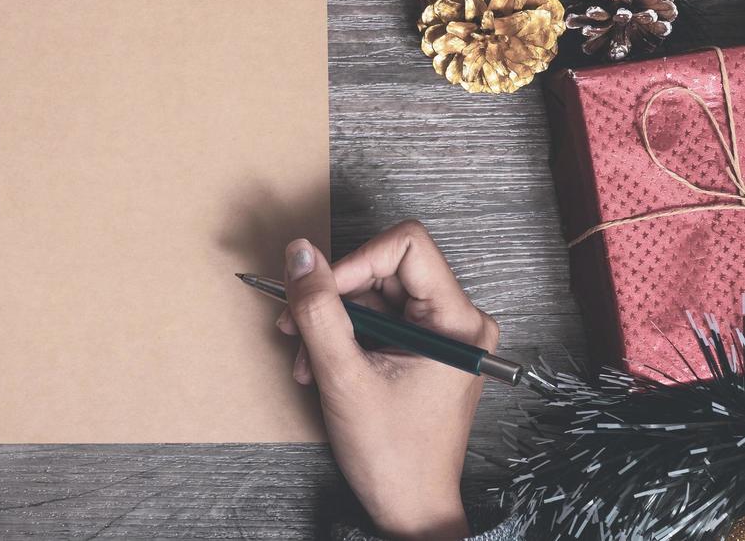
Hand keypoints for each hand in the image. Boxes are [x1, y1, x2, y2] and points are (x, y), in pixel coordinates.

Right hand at [277, 220, 496, 540]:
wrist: (409, 508)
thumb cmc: (393, 455)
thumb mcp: (343, 376)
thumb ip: (318, 309)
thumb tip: (300, 253)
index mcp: (458, 321)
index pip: (406, 245)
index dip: (354, 260)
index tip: (318, 289)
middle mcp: (457, 321)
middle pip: (383, 270)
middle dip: (333, 296)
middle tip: (295, 322)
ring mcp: (440, 336)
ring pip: (371, 296)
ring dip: (329, 322)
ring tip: (304, 357)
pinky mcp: (421, 350)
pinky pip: (374, 321)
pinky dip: (341, 338)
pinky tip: (318, 367)